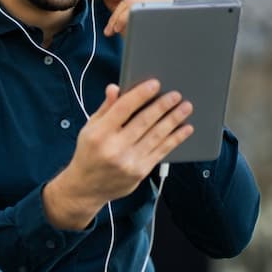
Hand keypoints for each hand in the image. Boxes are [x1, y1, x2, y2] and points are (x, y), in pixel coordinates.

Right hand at [42, 80, 193, 229]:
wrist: (86, 187)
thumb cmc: (88, 153)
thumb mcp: (89, 128)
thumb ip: (105, 108)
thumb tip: (115, 88)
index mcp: (99, 134)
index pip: (123, 109)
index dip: (140, 95)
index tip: (155, 84)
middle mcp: (114, 148)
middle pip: (143, 121)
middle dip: (162, 106)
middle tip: (176, 95)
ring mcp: (129, 161)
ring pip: (156, 136)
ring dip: (174, 120)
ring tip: (185, 108)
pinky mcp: (141, 171)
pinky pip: (162, 151)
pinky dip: (175, 139)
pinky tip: (184, 129)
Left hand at [87, 0, 173, 36]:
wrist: (152, 56)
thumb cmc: (142, 40)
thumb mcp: (123, 18)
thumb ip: (115, 3)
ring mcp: (163, 3)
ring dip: (115, 14)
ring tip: (110, 28)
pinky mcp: (162, 12)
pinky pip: (135, 9)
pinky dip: (122, 18)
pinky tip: (117, 29)